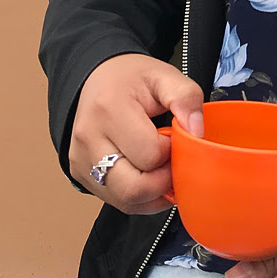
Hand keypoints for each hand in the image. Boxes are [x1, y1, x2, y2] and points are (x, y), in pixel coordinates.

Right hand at [68, 53, 204, 213]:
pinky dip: (140, 196)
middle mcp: (88, 139)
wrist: (96, 77)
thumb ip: (186, 98)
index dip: (172, 150)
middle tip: (172, 158)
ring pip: (126, 200)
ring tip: (161, 166)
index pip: (150, 154)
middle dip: (163, 180)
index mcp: (109, 109)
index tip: (175, 135)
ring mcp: (80, 161)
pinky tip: (149, 175)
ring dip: (153, 192)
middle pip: (134, 187)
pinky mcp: (79, 175)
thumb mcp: (164, 76)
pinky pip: (117, 201)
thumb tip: (197, 133)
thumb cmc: (131, 78)